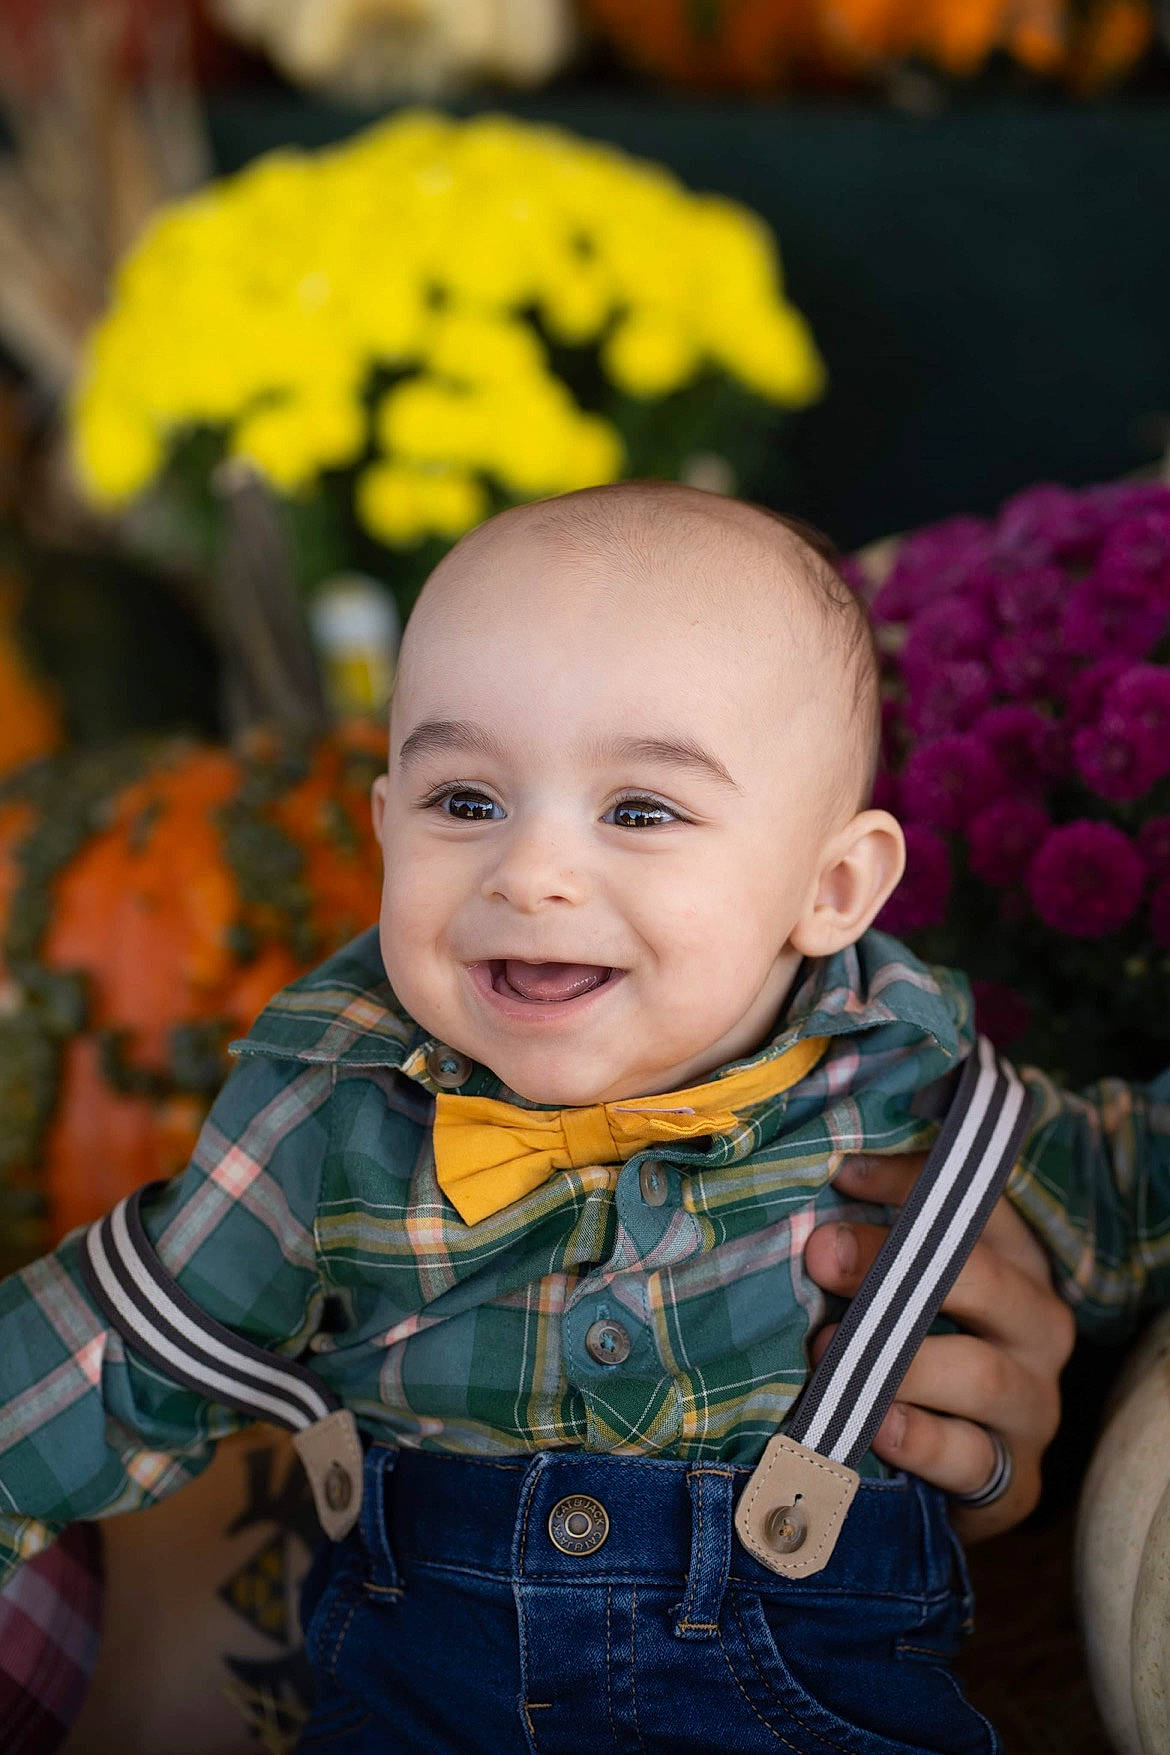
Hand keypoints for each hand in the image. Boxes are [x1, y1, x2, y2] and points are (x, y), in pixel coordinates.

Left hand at [803, 1152, 1074, 1541]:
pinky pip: (972, 1457)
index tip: (842, 1174)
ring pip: (982, 1373)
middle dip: (895, 1263)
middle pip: (984, 1280)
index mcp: (1017, 1264)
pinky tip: (875, 1425)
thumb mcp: (904, 1291)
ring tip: (823, 1349)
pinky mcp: (1015, 1480)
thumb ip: (875, 1249)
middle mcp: (1039, 1326)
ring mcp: (1035, 1405)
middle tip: (822, 1253)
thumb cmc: (912, 1354)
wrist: (948, 1474)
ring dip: (899, 1360)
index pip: (978, 1207)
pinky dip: (921, 1440)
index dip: (913, 1183)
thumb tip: (811, 1201)